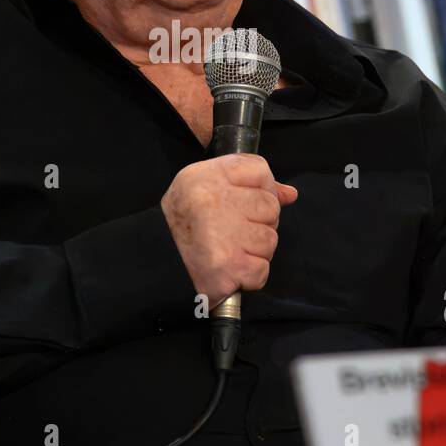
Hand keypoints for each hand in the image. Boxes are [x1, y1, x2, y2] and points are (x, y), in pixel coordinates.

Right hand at [161, 154, 297, 309]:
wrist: (156, 261)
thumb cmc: (184, 225)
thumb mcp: (204, 188)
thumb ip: (250, 185)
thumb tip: (288, 194)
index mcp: (207, 176)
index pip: (261, 170)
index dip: (260, 189)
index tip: (243, 203)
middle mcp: (214, 201)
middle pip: (270, 206)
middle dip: (258, 223)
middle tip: (231, 231)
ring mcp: (223, 235)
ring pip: (270, 239)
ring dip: (254, 251)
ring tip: (228, 249)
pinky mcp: (228, 266)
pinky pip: (262, 270)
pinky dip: (249, 275)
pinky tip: (229, 268)